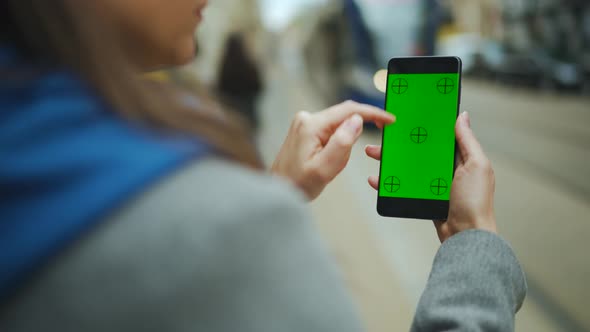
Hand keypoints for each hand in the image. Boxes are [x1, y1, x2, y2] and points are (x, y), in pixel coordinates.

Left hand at [272, 101, 394, 200]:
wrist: (278, 190)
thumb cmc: (298, 184)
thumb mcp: (324, 168)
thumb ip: (343, 143)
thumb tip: (357, 120)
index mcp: (311, 125)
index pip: (349, 110)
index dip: (372, 113)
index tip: (390, 120)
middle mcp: (307, 118)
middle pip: (344, 118)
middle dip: (353, 138)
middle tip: (343, 161)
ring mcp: (305, 123)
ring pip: (339, 127)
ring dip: (342, 146)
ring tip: (329, 167)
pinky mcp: (306, 130)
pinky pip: (331, 132)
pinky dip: (336, 147)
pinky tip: (325, 162)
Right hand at [366, 112, 496, 241]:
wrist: (465, 235)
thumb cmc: (476, 201)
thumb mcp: (477, 166)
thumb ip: (468, 141)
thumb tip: (462, 116)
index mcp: (460, 157)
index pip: (440, 136)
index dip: (425, 125)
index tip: (408, 116)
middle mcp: (446, 168)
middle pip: (419, 150)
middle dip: (400, 143)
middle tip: (383, 136)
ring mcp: (432, 183)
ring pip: (408, 167)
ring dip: (390, 161)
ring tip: (373, 154)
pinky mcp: (422, 196)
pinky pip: (403, 186)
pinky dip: (388, 182)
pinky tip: (376, 179)